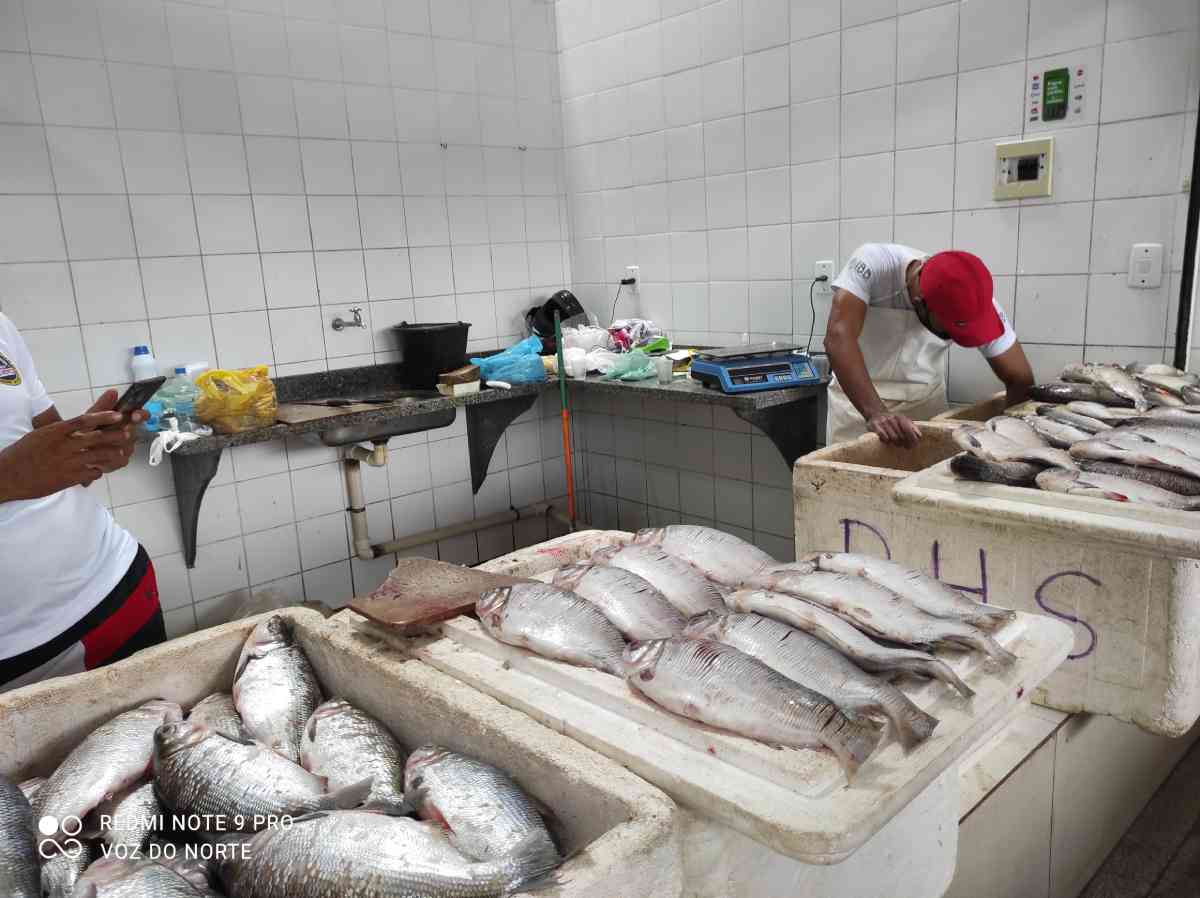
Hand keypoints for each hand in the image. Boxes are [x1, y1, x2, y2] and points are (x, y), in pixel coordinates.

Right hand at [0, 411, 134, 500]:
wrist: (8, 476)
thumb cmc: (22, 454)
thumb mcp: (39, 435)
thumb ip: (60, 432)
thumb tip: (76, 428)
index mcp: (55, 431)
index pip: (85, 420)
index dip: (104, 418)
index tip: (118, 416)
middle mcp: (64, 445)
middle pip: (97, 438)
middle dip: (115, 436)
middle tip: (128, 434)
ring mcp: (68, 462)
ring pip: (99, 456)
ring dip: (113, 454)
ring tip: (121, 453)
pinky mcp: (69, 478)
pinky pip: (92, 473)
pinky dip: (98, 471)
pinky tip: (99, 470)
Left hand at [84, 389, 146, 473]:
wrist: (72, 451)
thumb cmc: (83, 432)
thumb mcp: (90, 418)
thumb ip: (102, 406)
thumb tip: (113, 392)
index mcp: (122, 421)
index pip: (139, 416)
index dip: (141, 415)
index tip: (137, 414)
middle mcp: (126, 435)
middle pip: (135, 433)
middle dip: (128, 431)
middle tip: (123, 428)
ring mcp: (124, 449)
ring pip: (128, 448)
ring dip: (117, 446)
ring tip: (105, 444)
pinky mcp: (118, 462)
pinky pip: (120, 461)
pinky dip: (110, 458)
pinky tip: (99, 457)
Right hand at [867, 412, 921, 447]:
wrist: (876, 413)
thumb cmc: (892, 420)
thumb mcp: (903, 421)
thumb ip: (912, 427)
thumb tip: (919, 436)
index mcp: (901, 417)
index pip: (908, 429)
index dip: (912, 439)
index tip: (913, 445)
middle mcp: (892, 418)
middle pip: (901, 436)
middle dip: (903, 443)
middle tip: (903, 445)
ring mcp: (883, 422)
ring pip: (893, 438)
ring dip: (895, 443)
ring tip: (895, 443)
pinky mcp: (875, 425)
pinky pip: (883, 437)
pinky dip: (886, 441)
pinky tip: (887, 441)